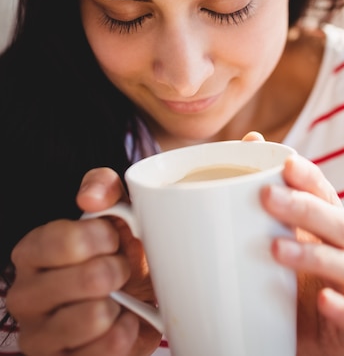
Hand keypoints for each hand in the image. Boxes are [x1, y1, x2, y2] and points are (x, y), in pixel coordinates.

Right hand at [7, 167, 160, 355]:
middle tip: (120, 269)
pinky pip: (99, 355)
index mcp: (32, 251)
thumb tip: (89, 197)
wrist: (134, 298)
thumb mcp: (114, 207)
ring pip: (92, 318)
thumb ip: (103, 187)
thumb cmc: (117, 249)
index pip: (60, 241)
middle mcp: (26, 295)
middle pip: (82, 279)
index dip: (99, 238)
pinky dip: (123, 336)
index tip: (114, 238)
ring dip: (121, 304)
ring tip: (121, 297)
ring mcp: (40, 336)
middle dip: (117, 269)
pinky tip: (124, 323)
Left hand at [260, 153, 343, 355]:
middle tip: (267, 197)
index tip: (286, 164)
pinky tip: (323, 299)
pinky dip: (341, 308)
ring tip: (276, 249)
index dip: (309, 177)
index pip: (323, 192)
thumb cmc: (288, 271)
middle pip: (336, 222)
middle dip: (304, 207)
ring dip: (312, 254)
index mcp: (326, 221)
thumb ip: (264, 187)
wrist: (302, 330)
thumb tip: (250, 139)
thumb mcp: (273, 228)